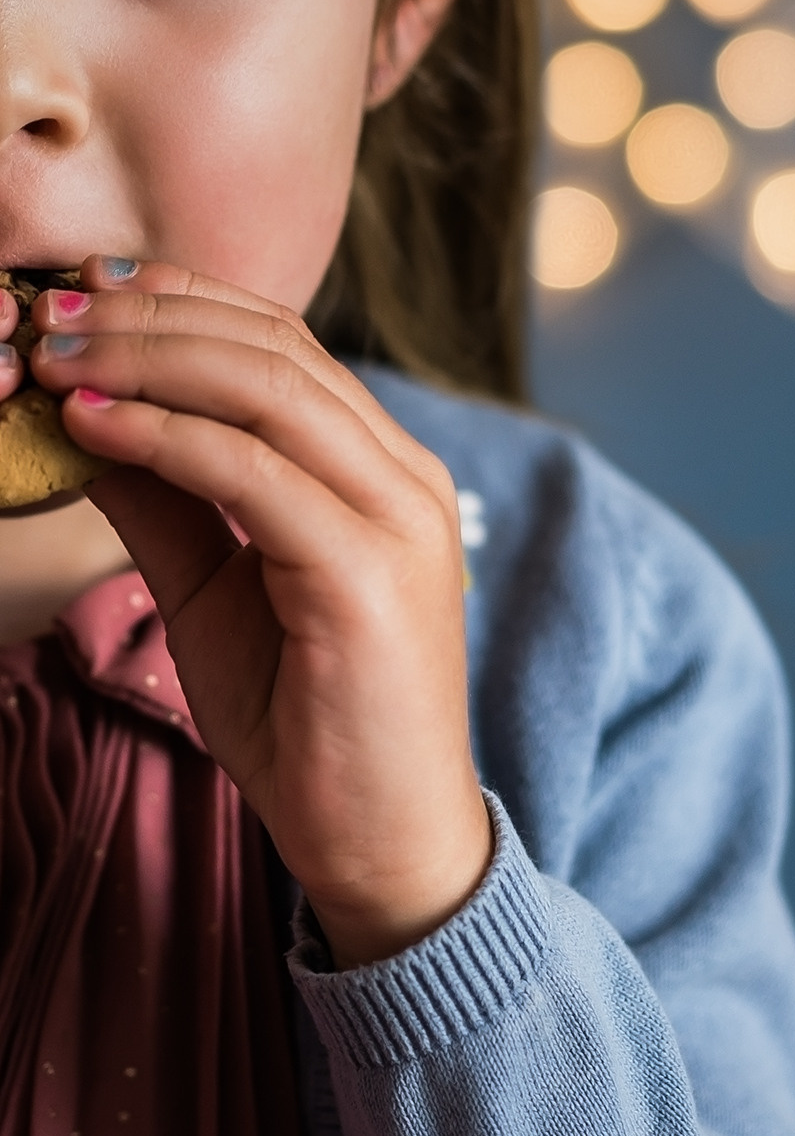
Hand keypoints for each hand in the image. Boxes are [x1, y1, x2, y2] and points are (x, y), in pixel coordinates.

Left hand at [28, 258, 492, 967]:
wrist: (382, 843)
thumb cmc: (307, 722)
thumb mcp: (214, 591)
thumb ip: (166, 500)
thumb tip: (82, 416)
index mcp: (384, 470)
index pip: (286, 345)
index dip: (183, 301)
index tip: (85, 292)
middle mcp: (406, 477)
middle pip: (276, 348)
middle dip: (150, 317)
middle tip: (47, 315)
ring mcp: (399, 520)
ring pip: (269, 390)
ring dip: (146, 360)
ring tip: (54, 359)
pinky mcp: (368, 575)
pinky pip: (254, 474)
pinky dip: (163, 436)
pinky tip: (91, 427)